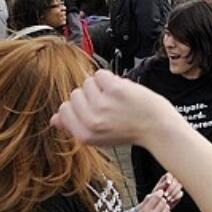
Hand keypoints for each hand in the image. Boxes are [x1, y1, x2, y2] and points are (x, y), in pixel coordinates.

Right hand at [52, 70, 177, 147]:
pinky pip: (101, 74)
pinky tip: (122, 90)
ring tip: (118, 99)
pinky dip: (112, 78)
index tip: (93, 109)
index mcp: (84, 135)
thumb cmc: (130, 131)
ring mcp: (102, 104)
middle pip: (75, 94)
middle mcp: (91, 121)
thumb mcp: (98, 137)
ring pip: (88, 82)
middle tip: (110, 106)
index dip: (78, 106)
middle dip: (91, 95)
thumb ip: (74, 127)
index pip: (64, 110)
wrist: (157, 128)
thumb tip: (54, 119)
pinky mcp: (114, 90)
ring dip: (102, 86)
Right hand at [133, 191, 171, 211]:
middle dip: (162, 200)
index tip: (160, 193)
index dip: (159, 194)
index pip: (156, 198)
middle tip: (160, 201)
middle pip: (163, 202)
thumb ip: (147, 201)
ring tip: (160, 209)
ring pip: (167, 209)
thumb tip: (156, 192)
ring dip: (165, 207)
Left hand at [153, 173, 182, 207]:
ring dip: (173, 193)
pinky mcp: (179, 193)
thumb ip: (162, 185)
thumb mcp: (156, 190)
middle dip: (171, 188)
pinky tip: (171, 200)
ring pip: (179, 186)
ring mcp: (176, 187)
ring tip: (167, 199)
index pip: (170, 175)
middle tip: (165, 195)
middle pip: (175, 181)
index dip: (170, 178)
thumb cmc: (155, 196)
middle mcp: (172, 181)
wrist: (158, 204)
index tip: (168, 183)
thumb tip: (168, 183)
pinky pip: (180, 193)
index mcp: (166, 178)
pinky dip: (176, 197)